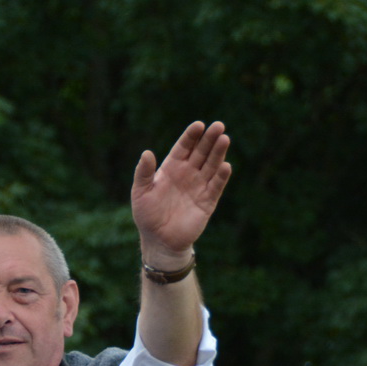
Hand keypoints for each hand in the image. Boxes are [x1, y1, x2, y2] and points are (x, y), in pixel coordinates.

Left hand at [132, 120, 232, 265]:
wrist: (159, 240)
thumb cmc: (147, 215)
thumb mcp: (140, 192)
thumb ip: (144, 172)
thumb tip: (146, 153)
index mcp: (172, 167)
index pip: (184, 147)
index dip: (191, 136)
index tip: (199, 125)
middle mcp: (188, 174)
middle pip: (202, 152)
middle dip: (210, 139)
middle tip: (218, 126)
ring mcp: (199, 186)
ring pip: (212, 165)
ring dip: (219, 153)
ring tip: (224, 139)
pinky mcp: (207, 202)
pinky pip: (216, 186)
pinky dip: (221, 177)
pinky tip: (225, 166)